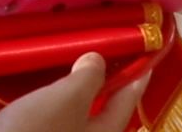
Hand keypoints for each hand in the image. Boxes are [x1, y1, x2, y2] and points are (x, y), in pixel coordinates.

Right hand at [0, 52, 150, 131]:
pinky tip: (38, 93)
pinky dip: (50, 106)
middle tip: (103, 56)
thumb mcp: (68, 97)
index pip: (126, 103)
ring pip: (74, 119)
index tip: (146, 56)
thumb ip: (89, 78)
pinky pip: (52, 123)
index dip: (136, 77)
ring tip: (68, 69)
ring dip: (72, 95)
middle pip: (101, 113)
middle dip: (102, 86)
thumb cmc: (35, 131)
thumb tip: (98, 61)